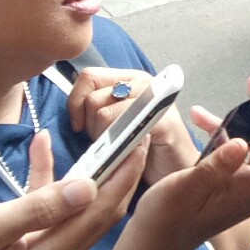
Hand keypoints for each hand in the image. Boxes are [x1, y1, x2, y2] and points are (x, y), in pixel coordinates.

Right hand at [0, 130, 145, 249]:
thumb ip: (38, 208)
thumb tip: (89, 187)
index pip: (101, 213)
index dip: (124, 176)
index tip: (141, 141)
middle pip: (96, 210)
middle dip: (117, 172)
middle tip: (133, 133)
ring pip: (73, 205)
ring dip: (83, 170)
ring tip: (100, 133)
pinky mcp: (19, 242)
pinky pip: (42, 206)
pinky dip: (44, 177)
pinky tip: (41, 143)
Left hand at [67, 66, 201, 184]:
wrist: (174, 172)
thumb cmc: (144, 150)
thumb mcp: (115, 122)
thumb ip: (99, 105)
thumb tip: (74, 103)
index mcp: (131, 79)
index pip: (89, 76)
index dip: (76, 102)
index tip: (79, 126)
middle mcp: (145, 83)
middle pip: (93, 97)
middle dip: (91, 126)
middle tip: (108, 142)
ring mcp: (156, 99)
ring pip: (103, 112)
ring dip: (104, 138)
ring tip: (120, 148)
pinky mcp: (162, 121)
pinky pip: (122, 127)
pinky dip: (117, 144)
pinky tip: (126, 153)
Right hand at [110, 118, 249, 249]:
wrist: (151, 245)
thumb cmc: (166, 224)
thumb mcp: (184, 191)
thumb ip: (213, 167)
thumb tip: (242, 143)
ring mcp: (242, 183)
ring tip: (244, 92)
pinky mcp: (227, 179)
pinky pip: (237, 149)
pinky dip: (226, 131)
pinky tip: (202, 117)